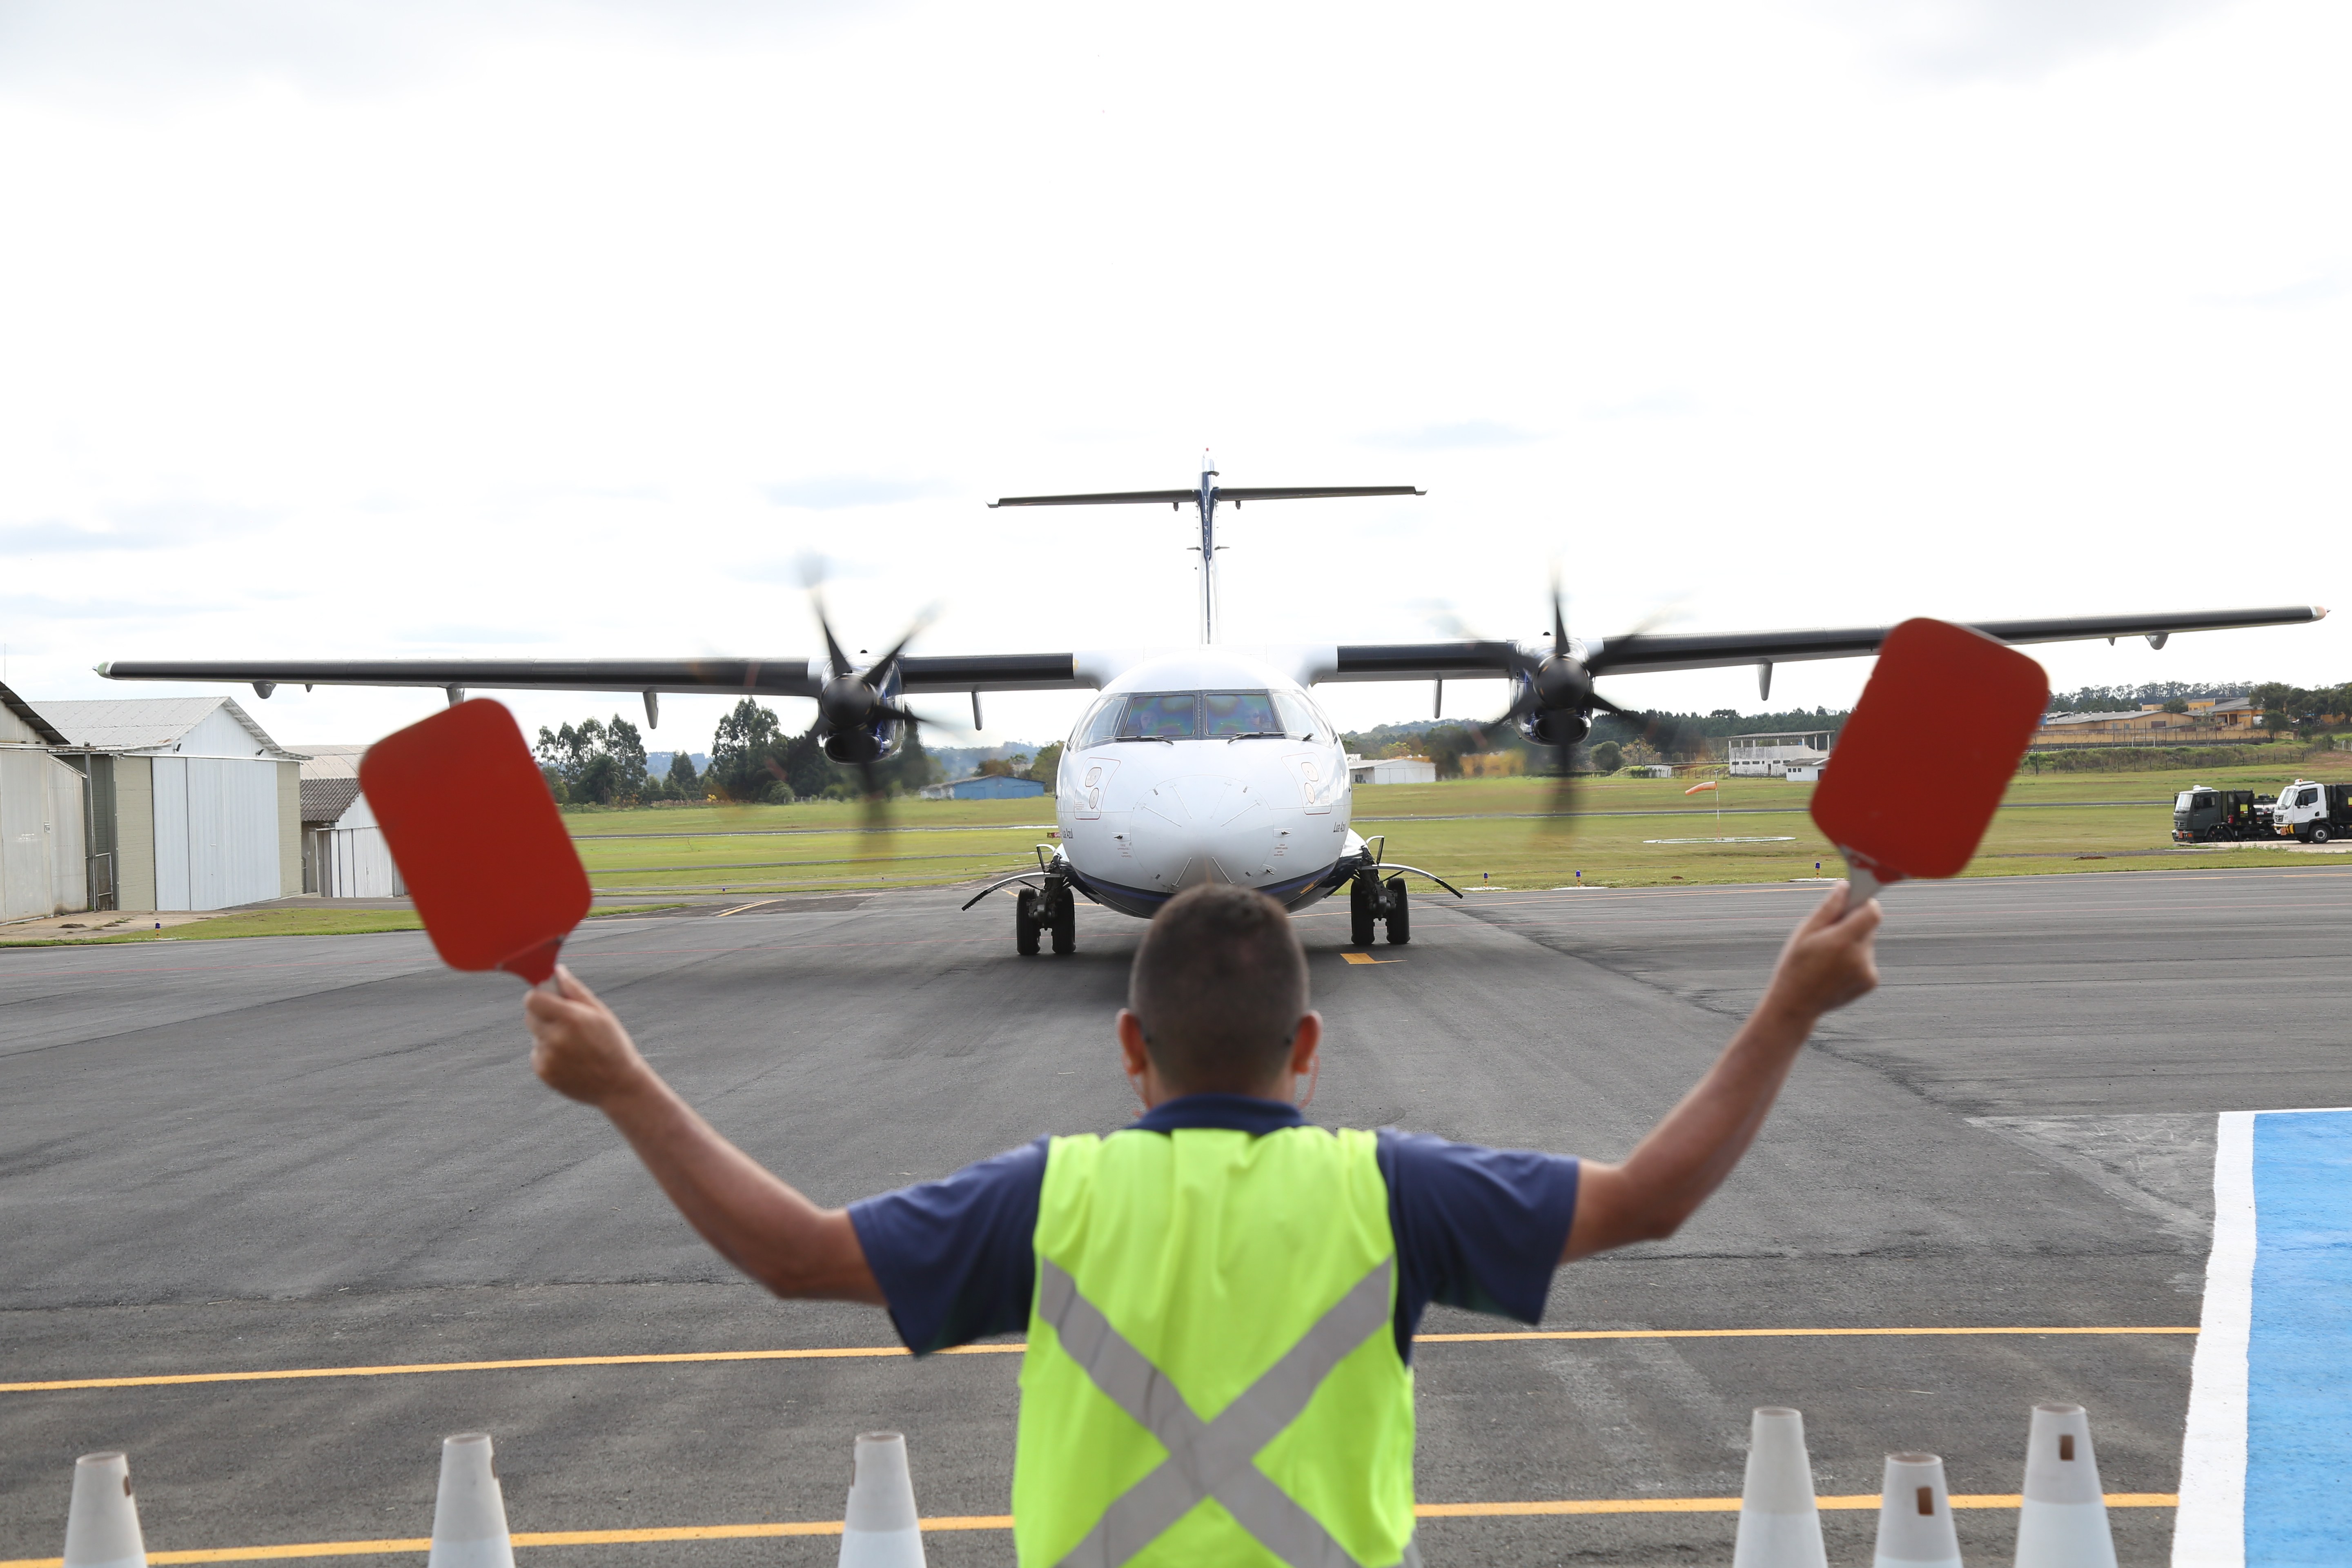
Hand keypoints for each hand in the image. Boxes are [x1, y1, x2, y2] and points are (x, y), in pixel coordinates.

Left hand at [526, 967, 654, 1106]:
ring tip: (574, 1045)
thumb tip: (557, 971)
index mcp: (570, 1018)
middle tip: (565, 1022)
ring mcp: (547, 1057)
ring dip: (547, 1035)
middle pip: (530, 1016)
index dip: (539, 996)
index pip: (532, 999)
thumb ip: (576, 991)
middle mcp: (555, 1038)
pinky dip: (548, 1054)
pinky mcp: (543, 1073)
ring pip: (535, 1036)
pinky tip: (570, 1059)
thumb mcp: (601, 1013)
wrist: (618, 1085)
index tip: (549, 999)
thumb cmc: (613, 1045)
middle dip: (543, 1014)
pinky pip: (537, 1054)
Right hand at [1762, 883, 1880, 1020]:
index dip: (1864, 904)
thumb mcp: (1805, 932)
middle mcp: (1859, 957)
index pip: (1872, 912)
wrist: (1796, 1004)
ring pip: (1867, 944)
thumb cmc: (1795, 964)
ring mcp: (1867, 971)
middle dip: (1853, 923)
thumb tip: (1845, 887)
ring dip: (1854, 942)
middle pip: (1869, 926)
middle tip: (1830, 933)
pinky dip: (1856, 959)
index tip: (1852, 903)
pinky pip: (1867, 960)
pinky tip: (1835, 968)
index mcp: (1842, 941)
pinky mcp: (1870, 982)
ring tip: (1829, 955)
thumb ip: (1828, 908)